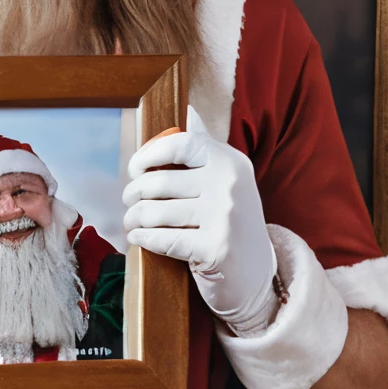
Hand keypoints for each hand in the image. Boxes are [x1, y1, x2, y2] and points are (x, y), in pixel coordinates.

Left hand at [122, 106, 278, 336]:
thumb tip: (191, 111)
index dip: (150, 153)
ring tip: (132, 221)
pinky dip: (143, 238)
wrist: (257, 277)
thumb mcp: (227, 180)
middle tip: (129, 202)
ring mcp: (224, 217)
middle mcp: (230, 185)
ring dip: (134, 218)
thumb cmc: (230, 223)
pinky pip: (163, 239)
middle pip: (160, 181)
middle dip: (134, 193)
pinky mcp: (215, 249)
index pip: (181, 144)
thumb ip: (206, 147)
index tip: (135, 169)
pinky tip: (138, 237)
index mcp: (231, 162)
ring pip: (155, 211)